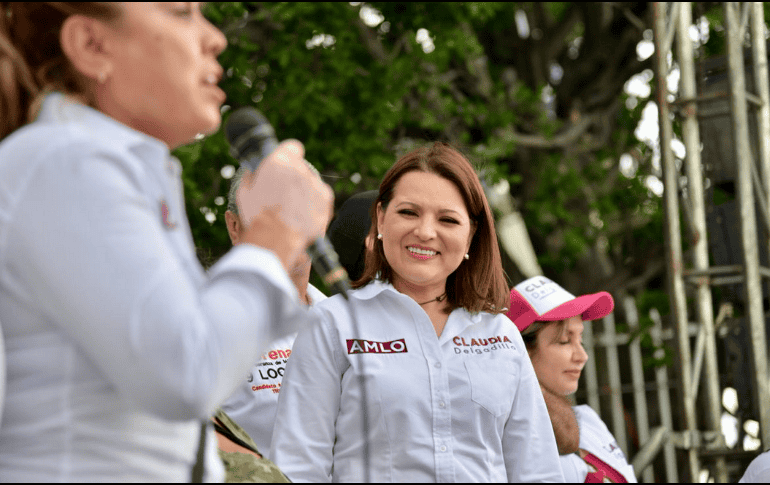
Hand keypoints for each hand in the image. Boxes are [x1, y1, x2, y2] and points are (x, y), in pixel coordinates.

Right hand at [236, 140, 333, 269]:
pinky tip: (302, 216)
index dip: (288, 155)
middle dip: (294, 177)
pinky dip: (314, 204)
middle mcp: (301, 169)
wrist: (276, 240)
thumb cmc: (257, 217)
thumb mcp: (245, 192)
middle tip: (283, 193)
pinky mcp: (326, 201)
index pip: (292, 147)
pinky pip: (320, 198)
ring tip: (292, 210)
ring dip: (304, 191)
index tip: (284, 164)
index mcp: (280, 161)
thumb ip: (253, 176)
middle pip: (301, 168)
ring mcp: (316, 184)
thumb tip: (255, 172)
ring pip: (311, 183)